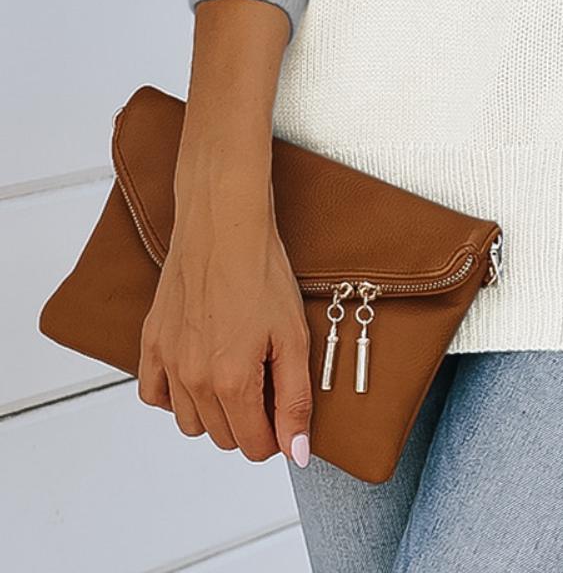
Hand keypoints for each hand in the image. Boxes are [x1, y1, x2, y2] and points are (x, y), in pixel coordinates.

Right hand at [137, 196, 312, 467]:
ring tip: (236, 373)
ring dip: (214, 412)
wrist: (224, 225)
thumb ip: (294, 401)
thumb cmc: (261, 271)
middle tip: (266, 381)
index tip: (283, 409)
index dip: (276, 433)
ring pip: (190, 423)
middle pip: (223, 438)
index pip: (254, 446)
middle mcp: (192, 380)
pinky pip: (154, 395)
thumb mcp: (293, 337)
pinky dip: (174, 395)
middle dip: (249, 422)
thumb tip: (296, 452)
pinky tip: (198, 372)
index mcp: (231, 382)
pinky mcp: (151, 343)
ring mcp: (167, 362)